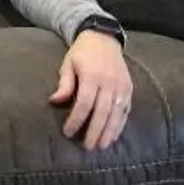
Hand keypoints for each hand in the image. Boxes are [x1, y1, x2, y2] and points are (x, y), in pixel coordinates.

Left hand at [49, 31, 133, 151]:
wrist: (104, 37)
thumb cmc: (82, 52)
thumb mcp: (68, 63)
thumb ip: (64, 84)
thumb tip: (54, 102)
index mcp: (92, 75)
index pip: (84, 103)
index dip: (76, 120)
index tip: (68, 132)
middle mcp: (109, 82)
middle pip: (102, 112)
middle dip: (95, 131)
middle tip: (87, 147)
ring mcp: (122, 86)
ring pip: (116, 113)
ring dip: (109, 132)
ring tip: (102, 146)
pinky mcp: (129, 88)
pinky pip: (126, 110)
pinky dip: (120, 124)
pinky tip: (114, 135)